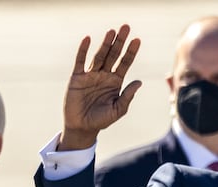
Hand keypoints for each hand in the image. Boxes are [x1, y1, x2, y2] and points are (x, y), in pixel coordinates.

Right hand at [60, 24, 142, 149]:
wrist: (81, 128)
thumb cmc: (101, 121)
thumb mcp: (117, 110)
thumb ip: (127, 96)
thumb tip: (139, 82)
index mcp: (116, 81)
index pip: (125, 63)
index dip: (131, 51)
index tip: (137, 40)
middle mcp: (104, 75)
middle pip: (114, 54)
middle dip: (120, 42)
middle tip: (126, 27)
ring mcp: (91, 75)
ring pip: (99, 56)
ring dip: (105, 44)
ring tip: (112, 32)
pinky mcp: (77, 77)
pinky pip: (80, 61)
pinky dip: (83, 50)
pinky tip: (87, 39)